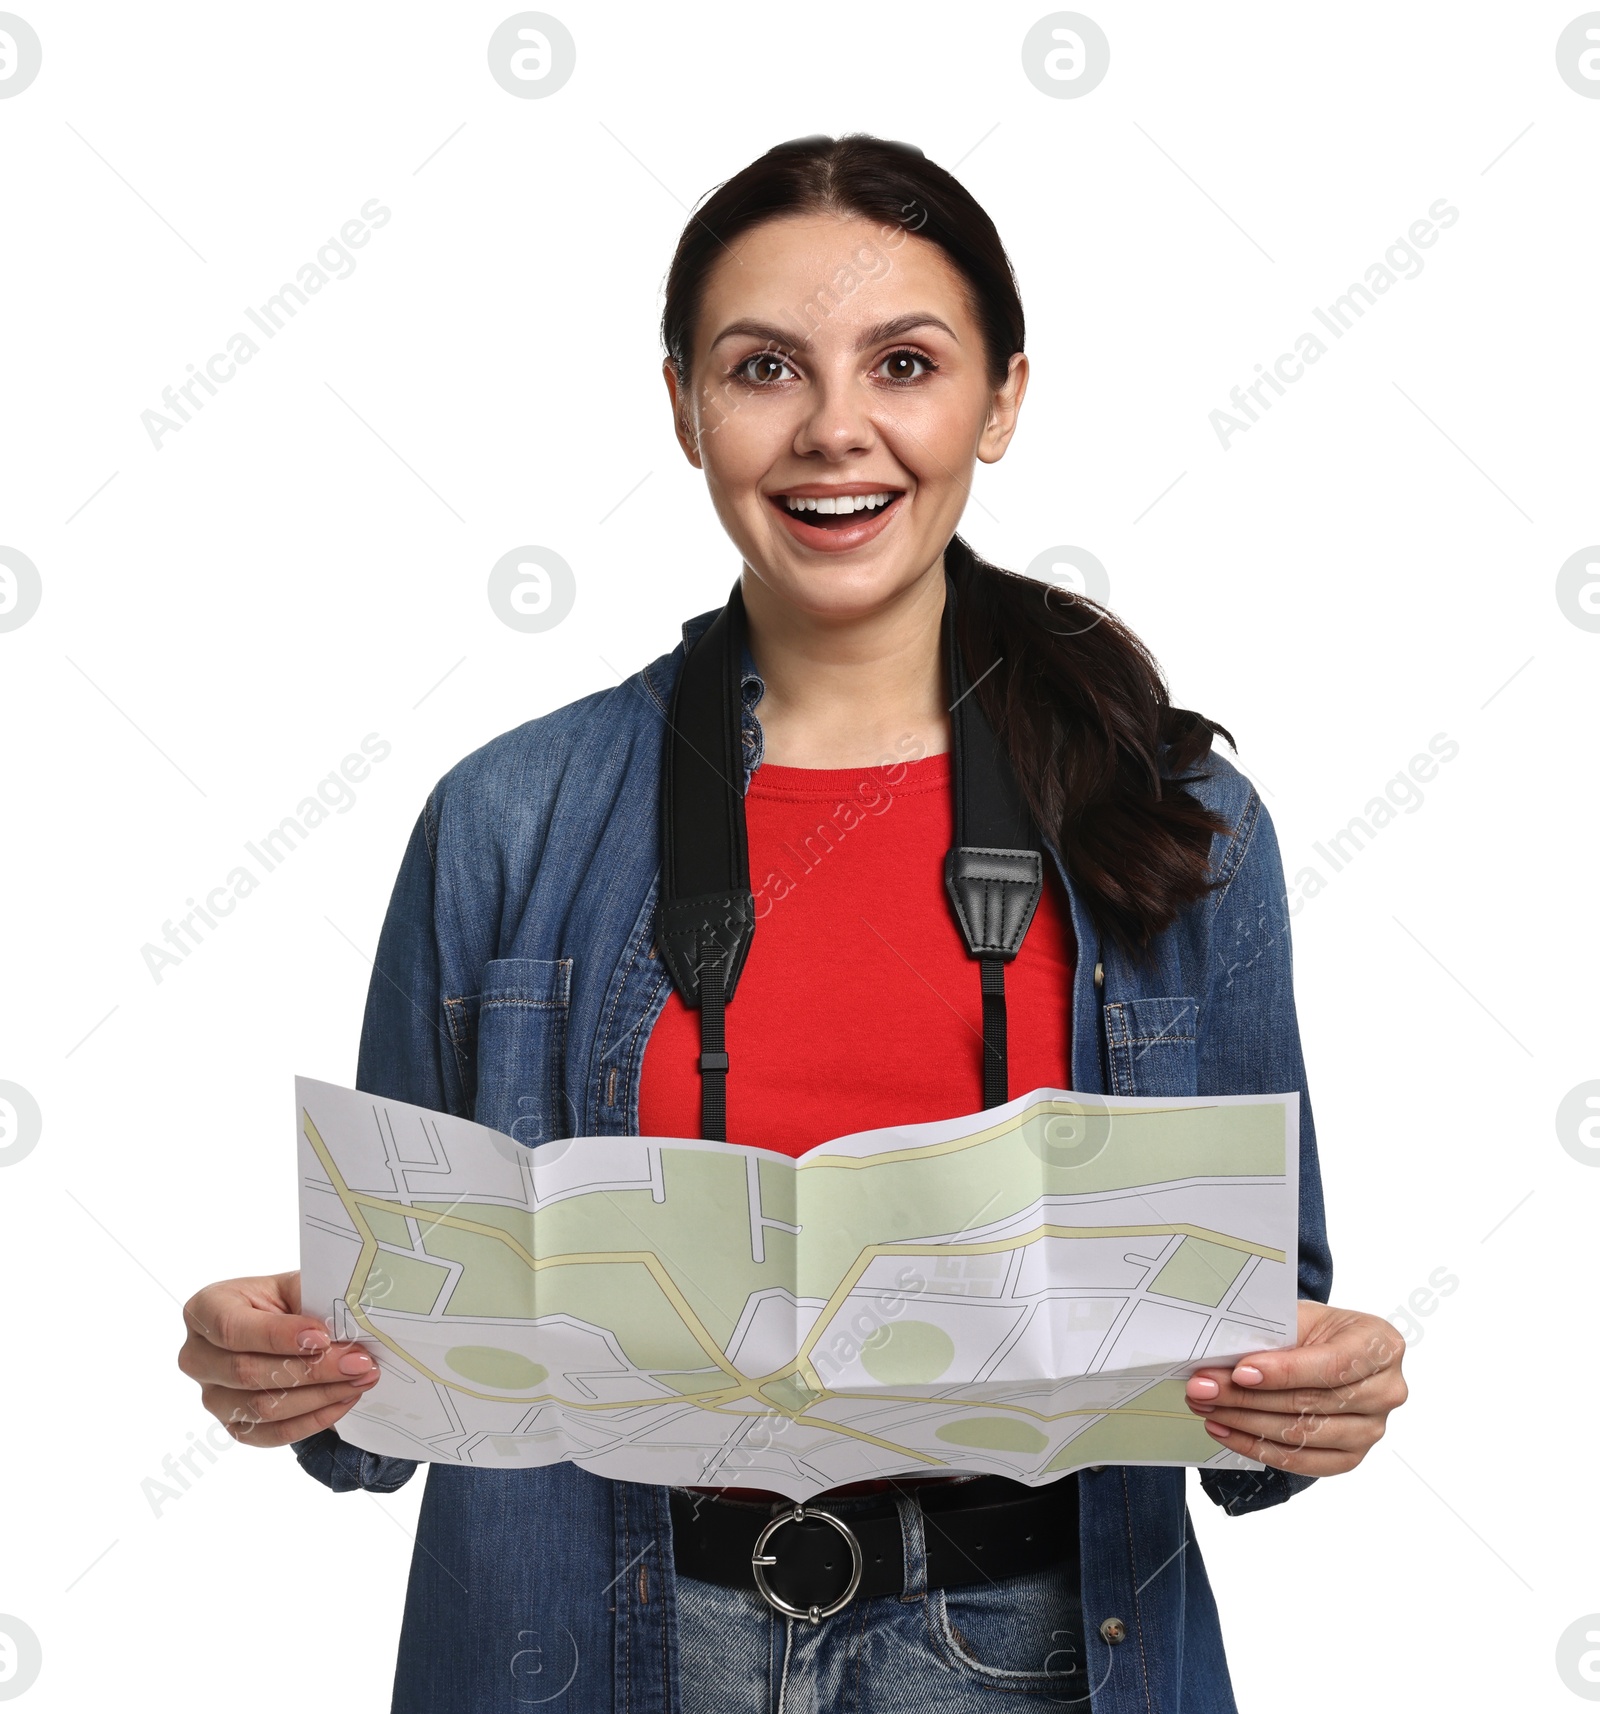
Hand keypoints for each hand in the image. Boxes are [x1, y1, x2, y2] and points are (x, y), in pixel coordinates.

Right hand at [178, 1270, 379, 1447]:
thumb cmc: (286, 1301)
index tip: (322, 1337)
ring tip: (361, 1379)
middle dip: (311, 1369)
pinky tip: (345, 1399)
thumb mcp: (294, 1285)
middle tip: (359, 1362)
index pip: (232, 1328)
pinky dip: (314, 1419)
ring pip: (262, 1408)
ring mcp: (212, 1396)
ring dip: (320, 1396)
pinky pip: (273, 1434)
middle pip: (247, 1373)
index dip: (277, 1336)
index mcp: (205, 1310)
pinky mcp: (233, 1425)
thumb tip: (345, 1322)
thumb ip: (311, 1299)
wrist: (285, 1328)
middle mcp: (198, 1357)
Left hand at [1184, 1300, 1407, 1475]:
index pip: (1332, 1365)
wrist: (1333, 1349)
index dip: (1284, 1371)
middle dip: (1247, 1396)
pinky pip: (1301, 1461)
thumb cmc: (1318, 1330)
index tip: (1240, 1371)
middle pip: (1310, 1403)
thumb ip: (1272, 1334)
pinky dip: (1257, 1448)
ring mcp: (1372, 1429)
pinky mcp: (1351, 1457)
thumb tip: (1222, 1356)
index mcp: (1380, 1345)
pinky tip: (1225, 1430)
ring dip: (1245, 1422)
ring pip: (1302, 1435)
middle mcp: (1386, 1391)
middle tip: (1203, 1387)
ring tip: (1206, 1406)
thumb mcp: (1301, 1316)